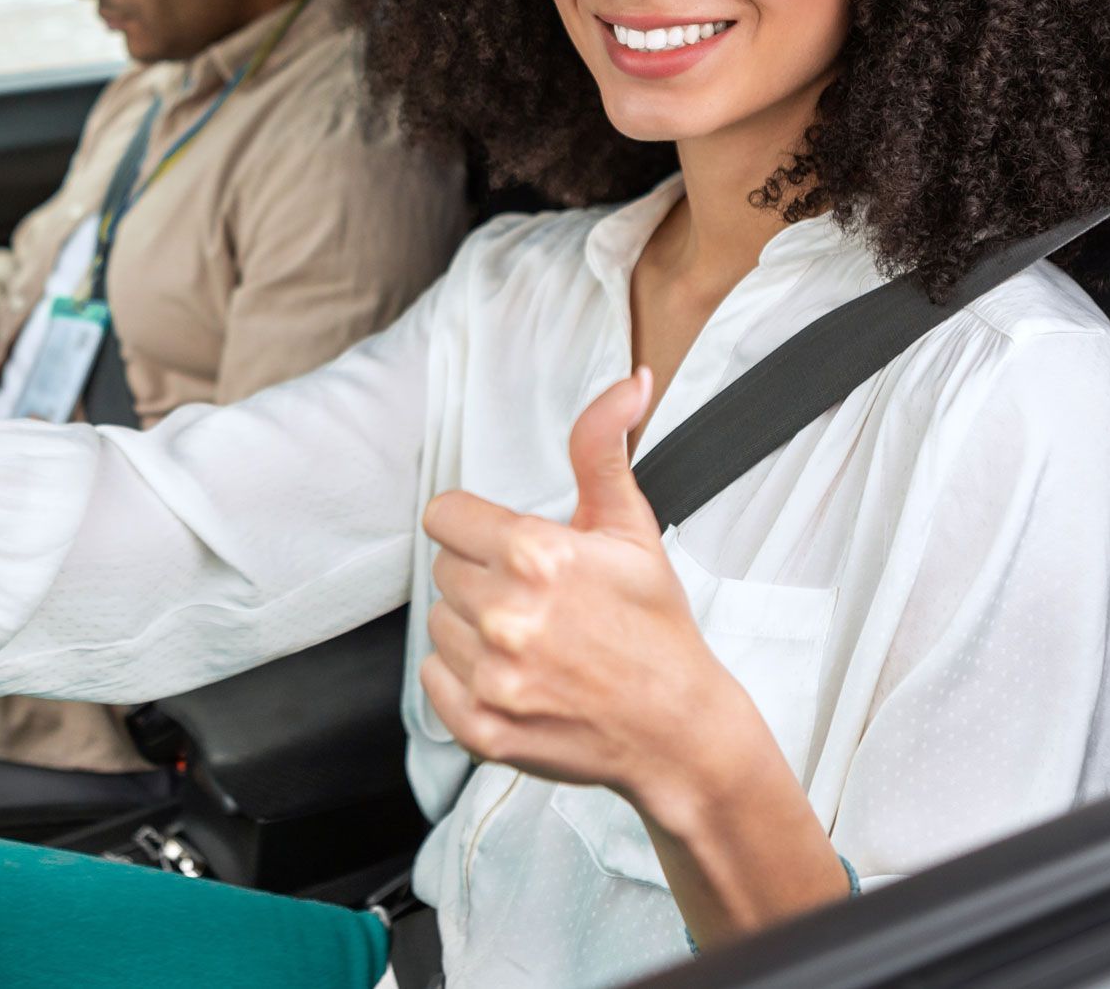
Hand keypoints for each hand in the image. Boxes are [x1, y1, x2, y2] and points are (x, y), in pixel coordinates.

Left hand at [420, 368, 740, 812]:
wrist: (678, 729)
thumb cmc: (654, 626)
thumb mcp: (630, 526)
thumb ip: (603, 447)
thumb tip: (629, 381)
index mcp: (538, 554)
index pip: (445, 516)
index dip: (478, 529)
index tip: (509, 548)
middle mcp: (508, 614)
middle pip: (443, 570)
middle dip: (484, 578)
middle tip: (538, 600)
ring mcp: (493, 675)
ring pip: (438, 625)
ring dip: (474, 629)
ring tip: (533, 642)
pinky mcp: (482, 726)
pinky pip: (432, 680)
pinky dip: (464, 678)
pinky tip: (515, 676)